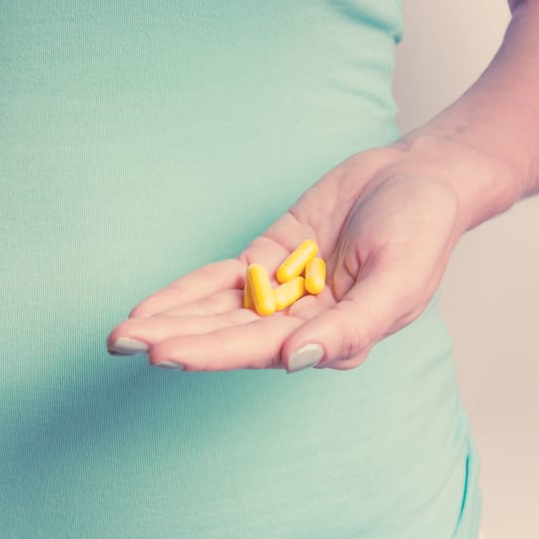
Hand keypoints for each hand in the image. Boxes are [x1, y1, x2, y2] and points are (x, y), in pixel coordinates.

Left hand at [107, 146, 465, 371]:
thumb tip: (296, 360)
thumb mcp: (397, 280)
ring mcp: (279, 294)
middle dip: (172, 339)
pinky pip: (219, 280)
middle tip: (119, 343)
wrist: (417, 178)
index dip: (209, 352)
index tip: (163, 353)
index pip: (259, 350)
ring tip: (120, 334)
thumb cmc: (420, 231)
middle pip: (224, 335)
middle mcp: (299, 324)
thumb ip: (351, 327)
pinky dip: (185, 292)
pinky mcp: (266, 262)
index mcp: (332, 339)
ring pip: (214, 311)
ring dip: (169, 320)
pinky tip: (149, 307)